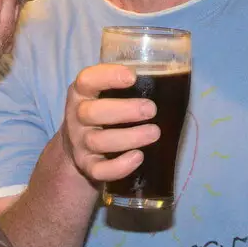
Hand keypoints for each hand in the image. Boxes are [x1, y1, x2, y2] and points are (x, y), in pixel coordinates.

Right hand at [60, 64, 159, 186]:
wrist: (78, 144)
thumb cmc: (103, 110)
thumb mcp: (104, 93)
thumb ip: (126, 85)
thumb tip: (170, 77)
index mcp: (81, 93)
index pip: (86, 80)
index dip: (108, 76)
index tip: (132, 76)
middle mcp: (77, 117)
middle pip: (92, 113)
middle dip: (124, 110)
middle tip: (151, 109)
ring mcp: (80, 143)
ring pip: (98, 141)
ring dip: (129, 137)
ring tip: (155, 133)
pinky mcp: (87, 166)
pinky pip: (99, 170)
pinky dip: (119, 167)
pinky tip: (138, 158)